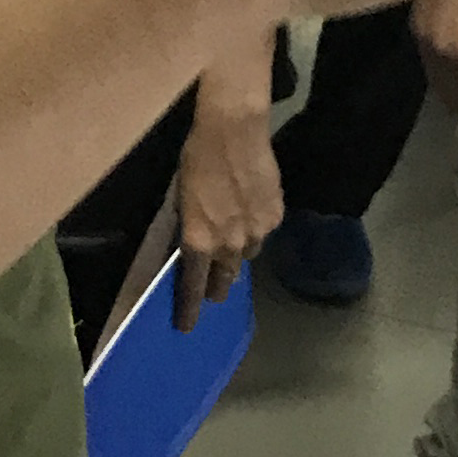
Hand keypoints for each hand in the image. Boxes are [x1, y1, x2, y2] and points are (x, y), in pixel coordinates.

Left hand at [174, 87, 282, 331]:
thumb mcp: (182, 196)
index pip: (194, 287)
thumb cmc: (197, 156)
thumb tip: (190, 248)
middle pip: (225, 278)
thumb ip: (189, 227)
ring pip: (247, 254)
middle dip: (218, 285)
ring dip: (238, 250)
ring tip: (234, 233)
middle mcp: (228, 245)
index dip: (190, 309)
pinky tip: (251, 206)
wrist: (234, 130)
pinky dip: (256, 225)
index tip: (187, 326)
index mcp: (199, 241)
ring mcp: (256, 232)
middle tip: (215, 287)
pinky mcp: (275, 216)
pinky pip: (264, 231)